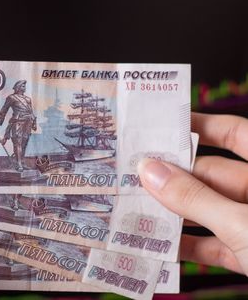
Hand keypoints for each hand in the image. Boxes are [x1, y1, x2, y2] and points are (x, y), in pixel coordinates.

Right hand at [138, 112, 247, 274]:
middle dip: (174, 178)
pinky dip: (191, 246)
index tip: (161, 124)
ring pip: (211, 212)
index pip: (235, 134)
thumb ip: (194, 198)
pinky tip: (162, 245)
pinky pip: (217, 245)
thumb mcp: (243, 223)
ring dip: (176, 214)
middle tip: (133, 177)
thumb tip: (149, 171)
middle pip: (214, 176)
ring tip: (137, 209)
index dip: (199, 126)